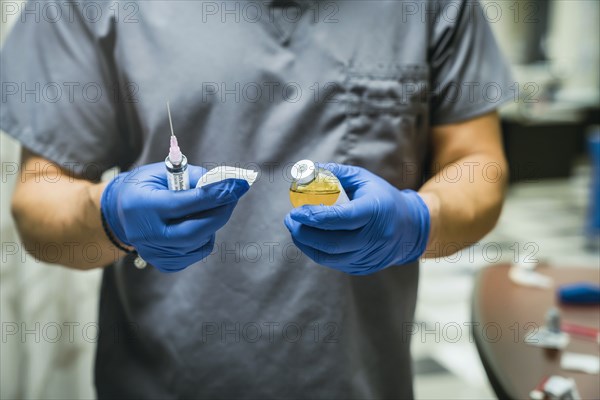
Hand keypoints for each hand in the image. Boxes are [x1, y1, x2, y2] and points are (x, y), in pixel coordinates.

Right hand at [101, 162, 249, 271]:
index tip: (238, 184)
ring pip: (200, 242)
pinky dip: (205, 236)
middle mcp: (145, 235)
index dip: (215, 194)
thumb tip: (223, 184)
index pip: (185, 203)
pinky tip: (196, 222)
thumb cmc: (145, 186)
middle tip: (233, 195)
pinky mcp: (164, 264)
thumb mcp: (161, 172)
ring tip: (209, 206)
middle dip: (221, 212)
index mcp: (141, 206)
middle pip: (195, 231)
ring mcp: (154, 253)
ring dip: (213, 222)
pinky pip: (197, 252)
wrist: (120, 213)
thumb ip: (191, 176)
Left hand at [284, 163, 429, 274]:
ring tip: (295, 229)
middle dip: (304, 233)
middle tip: (290, 220)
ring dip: (306, 244)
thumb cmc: (382, 198)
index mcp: (376, 211)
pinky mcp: (363, 268)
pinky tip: (309, 240)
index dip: (316, 216)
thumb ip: (336, 174)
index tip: (296, 212)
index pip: (342, 218)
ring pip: (330, 257)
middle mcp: (375, 237)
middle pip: (332, 242)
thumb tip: (307, 171)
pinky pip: (334, 263)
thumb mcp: (364, 179)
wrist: (411, 228)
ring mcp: (369, 256)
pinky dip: (317, 252)